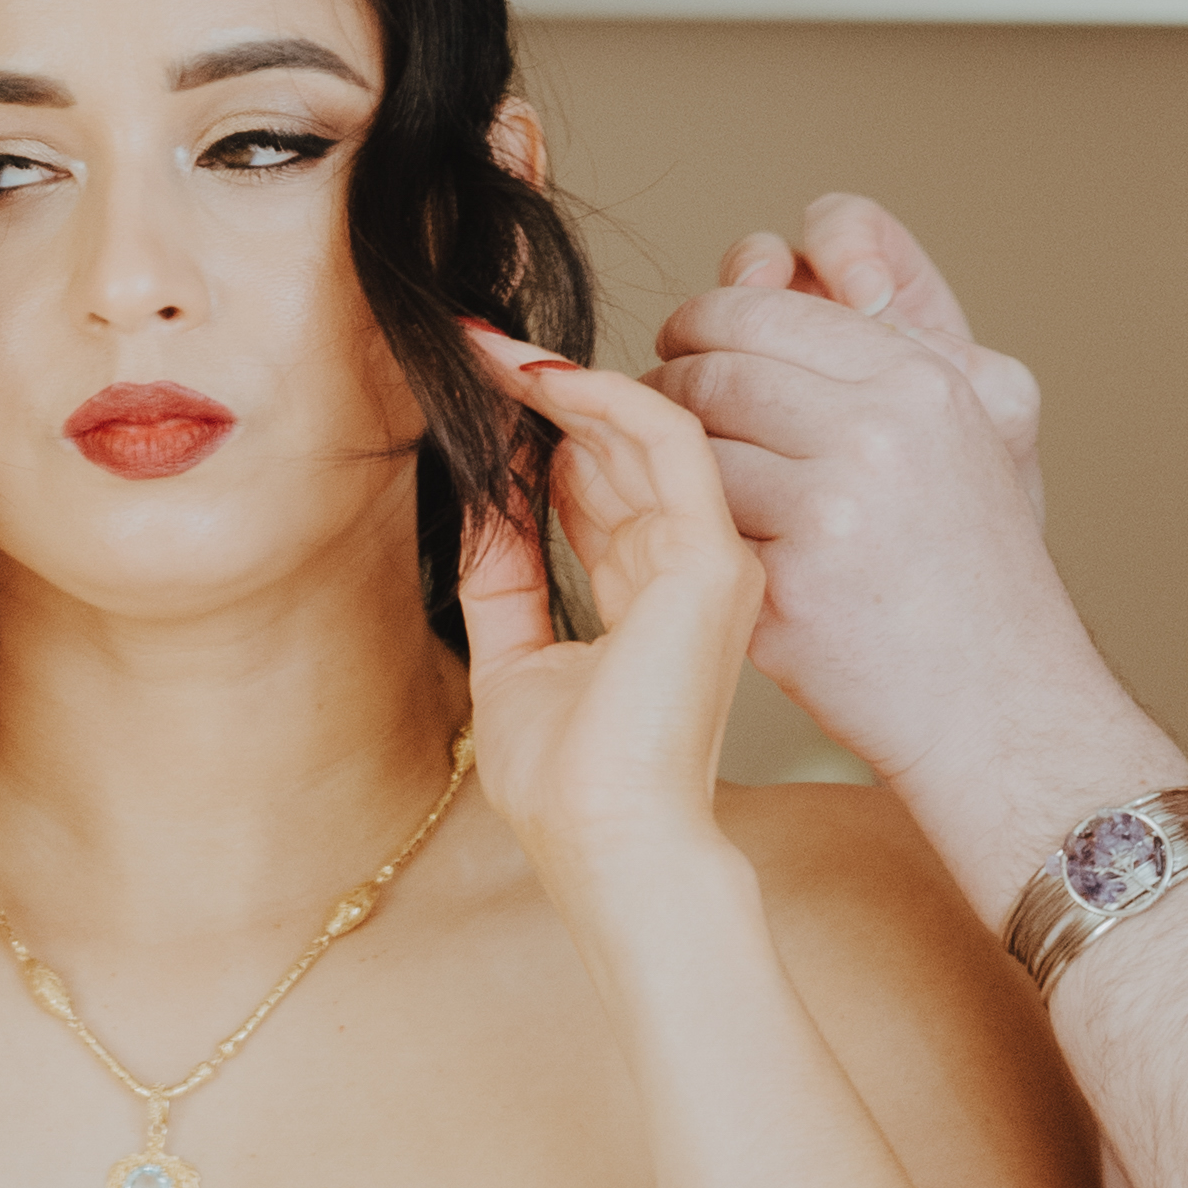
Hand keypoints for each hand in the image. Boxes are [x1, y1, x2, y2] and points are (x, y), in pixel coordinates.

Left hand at [453, 331, 758, 919]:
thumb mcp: (515, 660)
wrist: (609, 843)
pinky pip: (667, 441)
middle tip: (472, 344)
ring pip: (644, 431)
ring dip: (563, 381)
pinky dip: (603, 399)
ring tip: (488, 349)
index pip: (598, 487)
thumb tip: (479, 496)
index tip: (476, 388)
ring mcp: (713, 557)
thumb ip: (505, 578)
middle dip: (543, 391)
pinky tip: (537, 378)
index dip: (538, 432)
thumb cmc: (567, 786)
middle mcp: (690, 568)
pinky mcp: (715, 556)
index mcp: (650, 596)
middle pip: (616, 450)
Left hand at [645, 216, 1130, 844]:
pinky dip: (662, 529)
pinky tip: (660, 539)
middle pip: (712, 366)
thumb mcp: (975, 432)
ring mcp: (833, 511)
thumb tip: (762, 272)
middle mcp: (883, 431)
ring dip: (655, 457)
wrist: (1002, 709)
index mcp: (922, 379)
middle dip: (668, 384)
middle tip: (653, 412)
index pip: (762, 305)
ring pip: (687, 445)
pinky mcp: (788, 590)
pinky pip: (685, 530)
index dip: (703, 322)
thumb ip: (882, 351)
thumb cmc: (974, 576)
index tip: (684, 346)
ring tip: (659, 475)